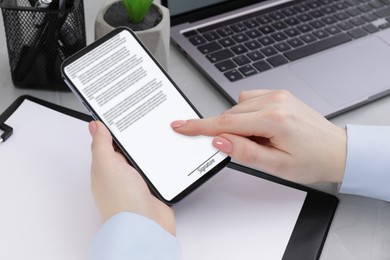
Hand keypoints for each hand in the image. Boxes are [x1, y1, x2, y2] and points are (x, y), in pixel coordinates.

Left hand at [88, 121, 175, 235]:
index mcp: (106, 166)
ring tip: (158, 131)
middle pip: (129, 148)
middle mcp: (121, 173)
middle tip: (144, 117)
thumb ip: (101, 144)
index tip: (123, 111)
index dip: (115, 126)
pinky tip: (166, 152)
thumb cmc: (122, 202)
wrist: (146, 226)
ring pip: (144, 156)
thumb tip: (94, 125)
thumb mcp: (106, 166)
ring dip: (150, 148)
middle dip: (136, 135)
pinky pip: (157, 167)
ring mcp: (138, 180)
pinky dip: (161, 160)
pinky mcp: (154, 185)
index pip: (109, 141)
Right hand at [171, 90, 346, 183]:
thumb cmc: (312, 160)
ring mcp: (278, 95)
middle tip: (249, 149)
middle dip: (229, 132)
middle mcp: (275, 101)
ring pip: (238, 107)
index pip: (226, 123)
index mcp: (274, 119)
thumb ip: (244, 152)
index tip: (181, 125)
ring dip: (239, 123)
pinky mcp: (279, 94)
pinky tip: (261, 127)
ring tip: (261, 139)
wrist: (336, 151)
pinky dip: (247, 114)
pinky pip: (249, 100)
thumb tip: (219, 141)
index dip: (199, 126)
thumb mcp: (276, 166)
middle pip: (231, 114)